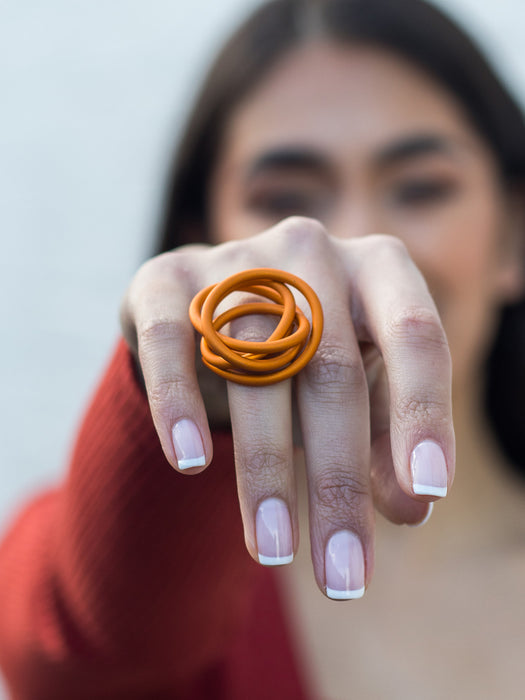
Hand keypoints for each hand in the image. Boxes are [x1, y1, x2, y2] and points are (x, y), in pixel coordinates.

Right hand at [120, 217, 453, 597]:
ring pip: (253, 368)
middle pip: (331, 372)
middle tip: (341, 574)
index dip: (423, 415)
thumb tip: (409, 509)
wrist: (224, 305)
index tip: (425, 496)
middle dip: (337, 482)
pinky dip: (180, 400)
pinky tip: (190, 460)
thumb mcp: (360, 391)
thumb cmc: (309, 354)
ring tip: (273, 548)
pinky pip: (172, 340)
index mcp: (378, 267)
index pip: (416, 336)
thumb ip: (385, 441)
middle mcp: (311, 251)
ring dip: (265, 468)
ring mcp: (236, 260)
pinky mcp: (168, 279)